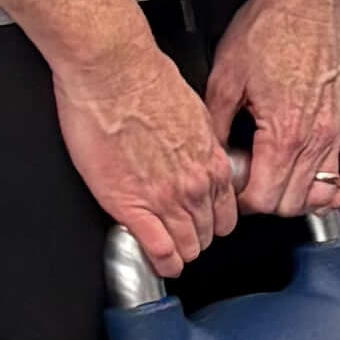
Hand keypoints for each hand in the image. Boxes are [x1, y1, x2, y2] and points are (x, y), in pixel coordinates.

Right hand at [51, 13, 242, 273]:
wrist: (114, 73)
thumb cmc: (147, 83)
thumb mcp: (195, 116)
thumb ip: (201, 147)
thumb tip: (197, 157)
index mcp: (212, 163)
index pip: (225, 214)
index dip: (212, 224)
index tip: (203, 227)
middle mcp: (196, 185)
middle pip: (207, 234)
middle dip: (196, 240)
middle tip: (181, 240)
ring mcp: (165, 198)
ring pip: (186, 245)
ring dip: (179, 253)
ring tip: (169, 256)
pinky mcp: (131, 204)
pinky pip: (157, 248)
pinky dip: (160, 261)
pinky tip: (159, 265)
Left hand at [205, 0, 339, 222]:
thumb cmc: (269, 28)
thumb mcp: (224, 76)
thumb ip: (215, 124)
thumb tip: (210, 155)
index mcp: (283, 130)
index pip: (264, 197)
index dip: (240, 199)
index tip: (230, 183)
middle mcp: (315, 136)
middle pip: (291, 202)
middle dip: (265, 199)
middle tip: (247, 177)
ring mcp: (337, 131)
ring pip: (321, 194)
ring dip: (297, 196)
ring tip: (276, 178)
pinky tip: (320, 184)